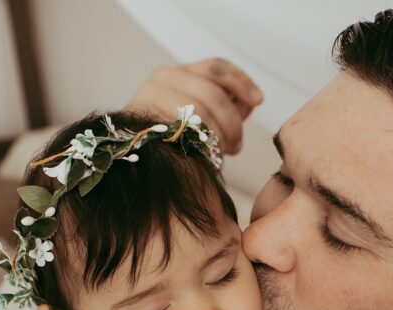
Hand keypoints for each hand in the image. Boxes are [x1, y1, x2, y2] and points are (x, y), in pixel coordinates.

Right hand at [127, 58, 262, 154]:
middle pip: (211, 92)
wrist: (134, 159)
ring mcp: (149, 95)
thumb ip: (226, 105)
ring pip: (198, 111)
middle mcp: (162, 76)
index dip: (241, 82)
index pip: (216, 68)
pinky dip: (199, 145)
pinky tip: (207, 159)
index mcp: (180, 71)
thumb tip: (249, 102)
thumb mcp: (203, 115)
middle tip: (236, 146)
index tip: (258, 101)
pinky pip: (181, 129)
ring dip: (216, 136)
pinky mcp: (141, 117)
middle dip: (231, 121)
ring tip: (221, 155)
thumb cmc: (173, 139)